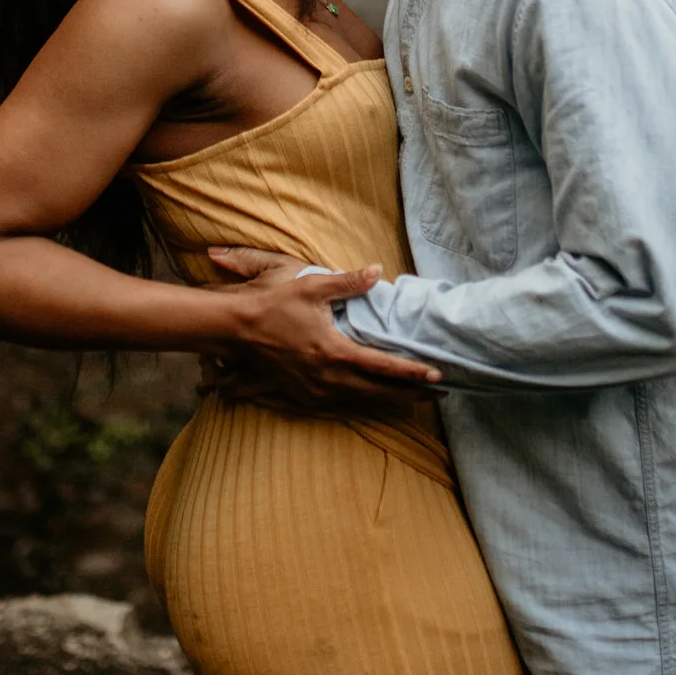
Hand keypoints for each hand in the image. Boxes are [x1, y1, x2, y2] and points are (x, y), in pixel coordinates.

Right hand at [209, 247, 441, 406]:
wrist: (237, 329)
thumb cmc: (275, 305)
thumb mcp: (313, 286)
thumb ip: (349, 282)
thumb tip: (378, 271)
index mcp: (334, 352)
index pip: (382, 366)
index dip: (412, 373)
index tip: (437, 376)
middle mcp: (327, 378)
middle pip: (378, 392)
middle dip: (410, 394)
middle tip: (439, 396)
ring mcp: (314, 391)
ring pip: (361, 401)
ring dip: (389, 400)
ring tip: (415, 400)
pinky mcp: (302, 395)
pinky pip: (341, 403)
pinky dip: (363, 402)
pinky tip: (374, 399)